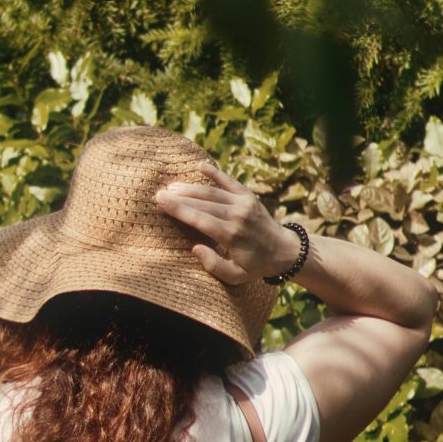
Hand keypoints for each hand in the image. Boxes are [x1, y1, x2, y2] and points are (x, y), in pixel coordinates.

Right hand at [153, 162, 300, 284]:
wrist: (284, 250)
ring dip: (190, 188)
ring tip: (171, 186)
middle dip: (179, 197)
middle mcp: (237, 215)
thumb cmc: (255, 266)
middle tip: (159, 193)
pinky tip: (199, 165)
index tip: (161, 202)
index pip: (199, 219)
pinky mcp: (248, 195)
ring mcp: (244, 203)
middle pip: (202, 203)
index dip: (178, 209)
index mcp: (231, 235)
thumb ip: (214, 266)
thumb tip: (195, 249)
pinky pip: (229, 181)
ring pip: (212, 192)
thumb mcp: (236, 276)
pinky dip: (215, 172)